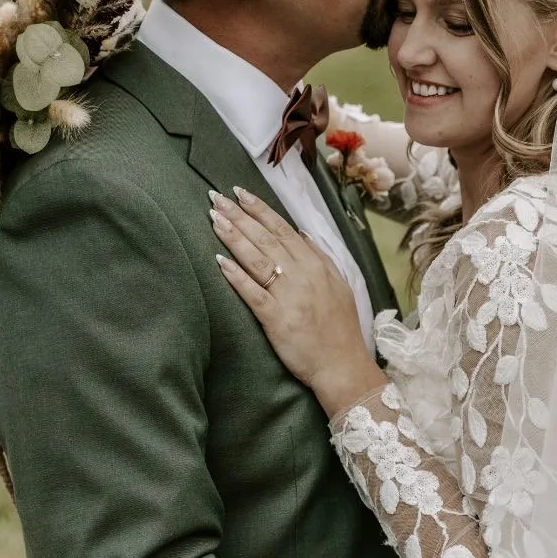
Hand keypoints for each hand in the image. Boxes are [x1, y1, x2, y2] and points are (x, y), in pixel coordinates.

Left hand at [210, 187, 387, 417]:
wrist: (342, 364)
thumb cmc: (340, 328)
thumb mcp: (339, 284)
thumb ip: (320, 257)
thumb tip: (301, 232)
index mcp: (316, 264)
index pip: (283, 229)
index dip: (260, 210)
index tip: (240, 193)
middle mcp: (302, 275)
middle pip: (265, 238)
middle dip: (239, 215)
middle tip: (216, 197)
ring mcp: (288, 296)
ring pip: (257, 259)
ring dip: (233, 236)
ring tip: (214, 218)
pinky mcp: (276, 319)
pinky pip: (252, 292)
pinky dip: (235, 275)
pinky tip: (218, 260)